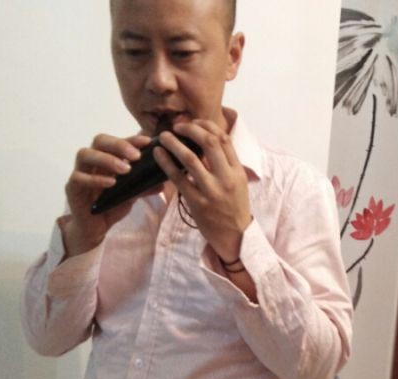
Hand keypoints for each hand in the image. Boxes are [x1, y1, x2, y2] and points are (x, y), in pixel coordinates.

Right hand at [63, 133, 157, 255]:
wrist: (95, 228)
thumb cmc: (111, 207)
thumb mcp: (131, 196)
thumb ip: (143, 187)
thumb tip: (162, 182)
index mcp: (106, 158)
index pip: (117, 142)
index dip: (132, 139)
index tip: (148, 142)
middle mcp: (92, 161)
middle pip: (99, 141)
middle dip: (119, 145)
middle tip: (136, 156)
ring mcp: (79, 172)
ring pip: (85, 154)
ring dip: (107, 159)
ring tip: (125, 169)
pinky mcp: (71, 187)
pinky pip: (79, 177)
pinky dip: (95, 179)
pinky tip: (110, 183)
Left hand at [152, 119, 251, 262]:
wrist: (235, 236)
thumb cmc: (234, 207)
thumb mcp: (238, 183)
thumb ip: (225, 163)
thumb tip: (206, 141)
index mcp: (237, 171)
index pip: (223, 139)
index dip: (207, 126)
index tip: (194, 123)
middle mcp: (226, 179)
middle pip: (209, 142)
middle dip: (191, 129)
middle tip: (177, 126)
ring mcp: (211, 191)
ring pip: (191, 158)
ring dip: (174, 143)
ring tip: (164, 136)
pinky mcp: (197, 203)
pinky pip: (178, 178)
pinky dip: (166, 163)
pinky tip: (158, 154)